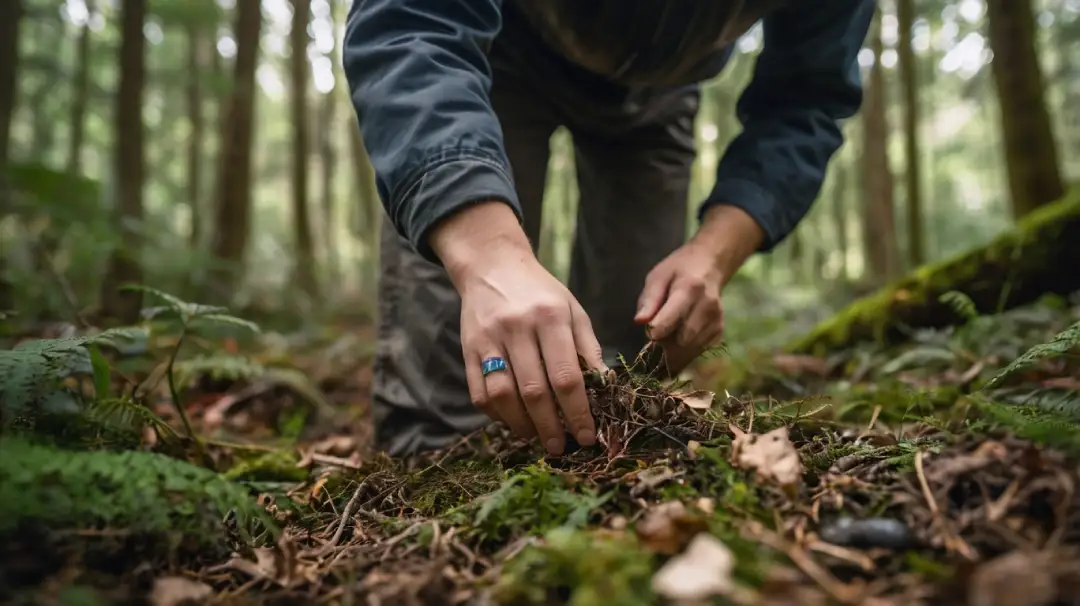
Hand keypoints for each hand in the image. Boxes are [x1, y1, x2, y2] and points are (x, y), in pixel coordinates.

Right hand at [430, 202, 606, 455]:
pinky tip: (513, 421)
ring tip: (538, 437)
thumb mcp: (572, 309)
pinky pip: (480, 393)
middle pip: (534, 391)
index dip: (578, 412)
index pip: (566, 376)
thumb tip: (604, 389)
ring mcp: (489, 339)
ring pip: (503, 396)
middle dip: (551, 427)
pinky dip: (497, 415)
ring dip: (522, 426)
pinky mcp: (468, 349)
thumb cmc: (540, 292)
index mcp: (550, 317)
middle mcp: (517, 328)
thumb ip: (588, 348)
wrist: (492, 265)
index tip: (588, 436)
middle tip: (562, 447)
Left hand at [634, 240, 726, 373]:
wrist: (710, 265)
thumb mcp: (658, 277)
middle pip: (682, 339)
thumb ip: (649, 299)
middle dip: (666, 341)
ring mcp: (717, 320)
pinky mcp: (720, 331)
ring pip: (690, 349)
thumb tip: (640, 322)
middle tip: (658, 331)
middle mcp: (708, 307)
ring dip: (675, 347)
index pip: (673, 318)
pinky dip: (686, 348)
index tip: (649, 333)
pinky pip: (698, 350)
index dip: (657, 330)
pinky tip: (683, 333)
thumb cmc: (679, 270)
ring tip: (671, 330)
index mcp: (690, 289)